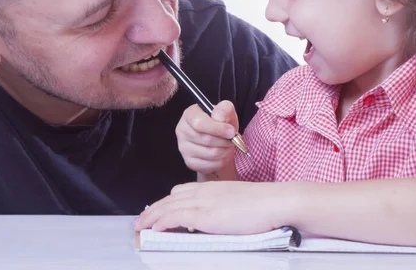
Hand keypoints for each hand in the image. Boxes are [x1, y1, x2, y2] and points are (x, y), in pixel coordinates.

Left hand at [134, 181, 286, 234]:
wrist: (275, 201)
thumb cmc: (264, 203)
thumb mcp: (238, 199)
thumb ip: (223, 204)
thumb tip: (215, 216)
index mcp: (212, 187)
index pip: (181, 191)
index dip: (166, 201)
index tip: (157, 209)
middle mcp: (204, 191)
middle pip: (170, 199)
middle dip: (152, 210)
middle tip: (141, 220)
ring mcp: (204, 202)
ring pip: (168, 207)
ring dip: (151, 217)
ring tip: (140, 227)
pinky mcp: (206, 215)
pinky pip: (176, 217)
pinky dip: (162, 222)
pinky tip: (155, 228)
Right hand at [176, 101, 237, 175]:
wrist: (219, 141)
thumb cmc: (221, 123)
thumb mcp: (226, 112)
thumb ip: (224, 109)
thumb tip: (220, 117)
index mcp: (189, 115)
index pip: (200, 123)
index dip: (218, 128)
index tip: (232, 131)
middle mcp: (182, 131)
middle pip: (207, 139)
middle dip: (225, 140)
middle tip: (233, 139)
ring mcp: (184, 148)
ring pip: (211, 153)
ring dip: (225, 150)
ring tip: (227, 145)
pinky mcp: (189, 162)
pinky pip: (210, 165)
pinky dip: (221, 161)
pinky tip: (222, 154)